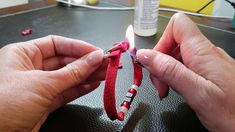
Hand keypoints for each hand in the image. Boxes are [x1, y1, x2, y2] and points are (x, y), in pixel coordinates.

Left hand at [0, 35, 105, 130]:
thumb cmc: (4, 106)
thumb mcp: (42, 84)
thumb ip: (72, 72)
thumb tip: (94, 58)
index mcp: (23, 54)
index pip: (56, 44)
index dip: (78, 47)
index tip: (96, 51)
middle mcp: (30, 68)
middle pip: (64, 61)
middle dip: (86, 62)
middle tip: (105, 63)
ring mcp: (38, 86)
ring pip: (68, 77)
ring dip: (87, 75)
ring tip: (106, 73)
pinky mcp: (44, 102)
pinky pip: (66, 91)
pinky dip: (81, 88)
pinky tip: (94, 84)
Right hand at [137, 13, 234, 130]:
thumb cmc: (233, 113)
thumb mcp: (198, 93)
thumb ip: (170, 71)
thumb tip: (145, 55)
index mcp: (203, 52)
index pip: (177, 25)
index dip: (162, 41)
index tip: (154, 63)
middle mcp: (206, 53)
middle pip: (173, 42)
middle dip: (160, 62)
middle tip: (161, 85)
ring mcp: (207, 62)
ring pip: (176, 55)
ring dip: (166, 72)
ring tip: (167, 90)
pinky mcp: (207, 72)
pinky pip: (184, 66)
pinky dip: (175, 77)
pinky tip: (176, 90)